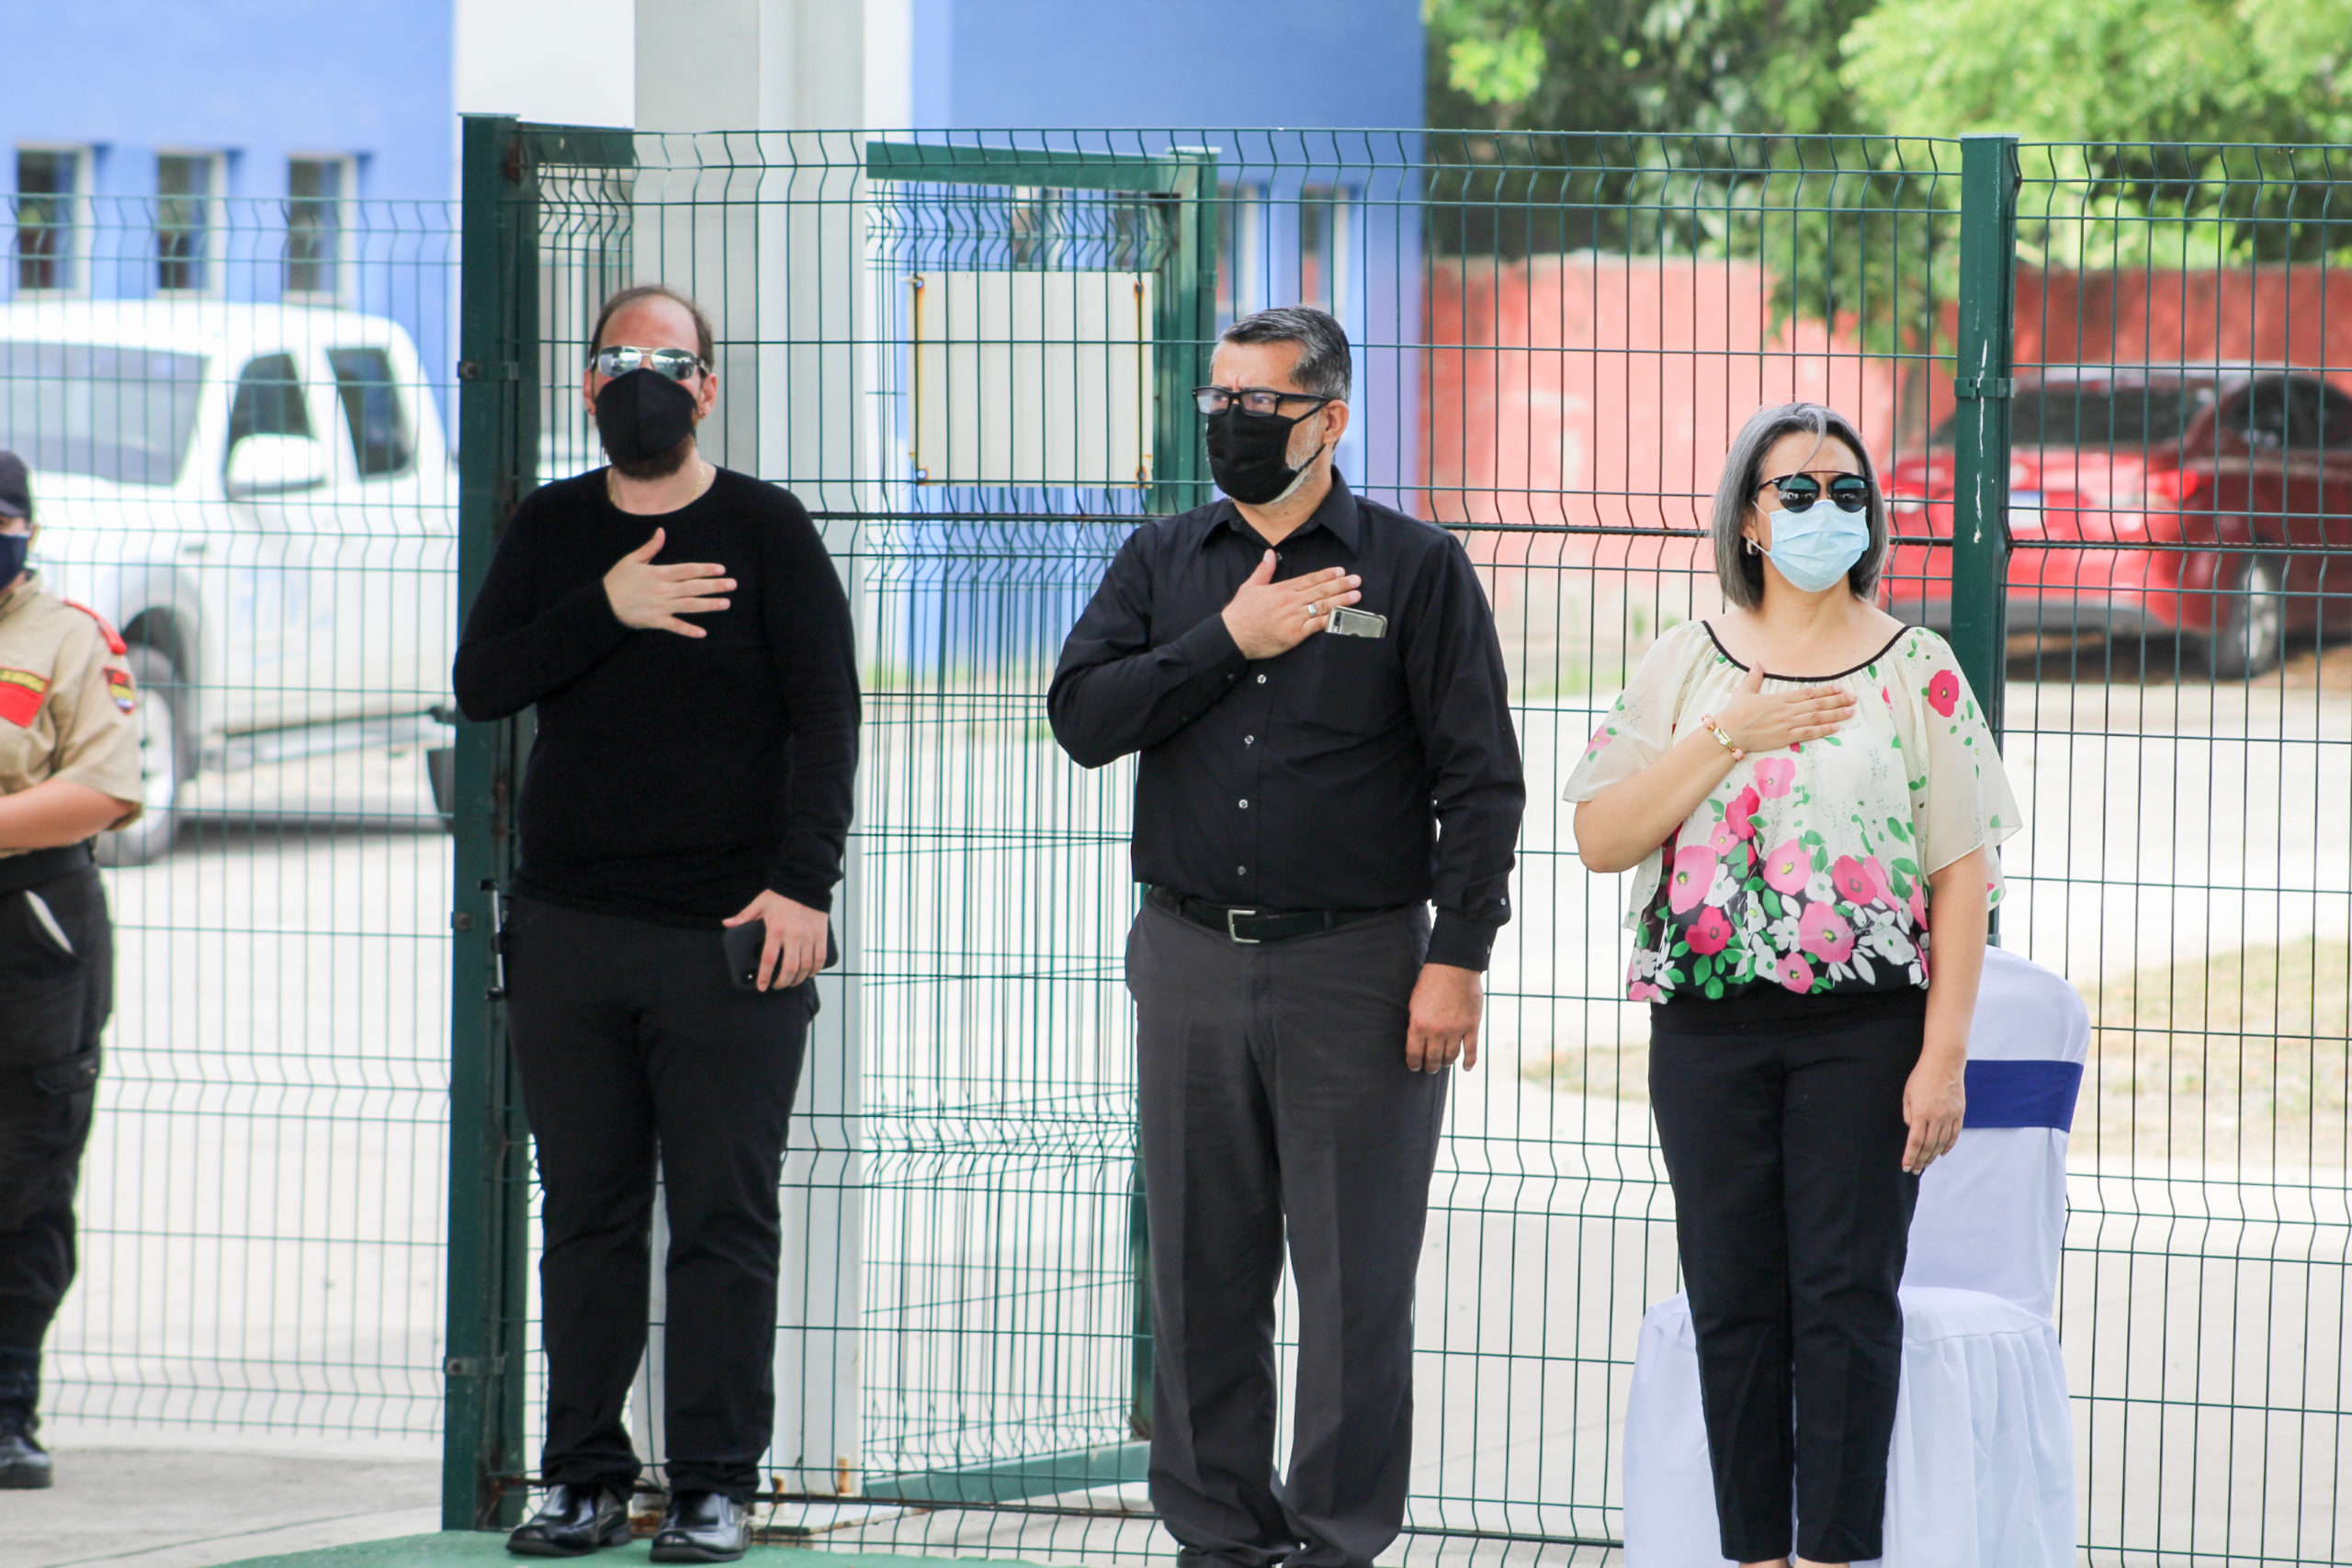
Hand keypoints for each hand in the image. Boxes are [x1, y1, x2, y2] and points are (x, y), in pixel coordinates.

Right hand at [604, 527, 733, 637]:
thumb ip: (650, 548)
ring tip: (726, 603)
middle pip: (693, 587)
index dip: (705, 569)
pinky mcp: (656, 621)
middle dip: (714, 586)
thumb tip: (661, 531)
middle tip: (733, 585)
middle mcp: (663, 590)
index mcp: (658, 573)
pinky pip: (675, 626)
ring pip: (689, 605)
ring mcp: (661, 607)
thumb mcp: (631, 560)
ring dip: (709, 605)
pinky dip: (688, 630)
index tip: (721, 569)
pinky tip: (703, 633)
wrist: (602, 604)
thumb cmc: (617, 581)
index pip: (687, 570)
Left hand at [723, 890, 828, 990]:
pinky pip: (820, 958)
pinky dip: (814, 970)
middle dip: (783, 982)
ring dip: (798, 979)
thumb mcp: (760, 903)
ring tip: (792, 982)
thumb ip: (744, 916)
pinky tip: (808, 974)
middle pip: (789, 968)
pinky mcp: (821, 935)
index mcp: (776, 929)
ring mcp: (809, 936)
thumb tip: (727, 924)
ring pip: (805, 966)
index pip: (769, 959)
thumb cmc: (782, 895)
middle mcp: (794, 935)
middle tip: (777, 985)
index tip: (762, 986)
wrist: (806, 882)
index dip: (765, 976)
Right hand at [1220, 551, 1360, 659]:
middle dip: (1341, 585)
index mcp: (1282, 589)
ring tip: (1355, 596)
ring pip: (1322, 606)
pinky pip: (1317, 626)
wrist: (1233, 635)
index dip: (1327, 575)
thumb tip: (1268, 553)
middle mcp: (1291, 601)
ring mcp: (1294, 618)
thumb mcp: (1250, 586)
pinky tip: (1342, 616)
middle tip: (1356, 580)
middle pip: (1320, 591)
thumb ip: (1263, 570)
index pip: (1310, 579)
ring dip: (1341, 600)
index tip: (1340, 571)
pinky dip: (1330, 620)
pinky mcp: (1295, 634)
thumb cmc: (1241, 612)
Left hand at [1407, 963, 1482, 1072]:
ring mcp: (1456, 1030)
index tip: (1414, 1067)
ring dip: (1446, 1063)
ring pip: (1451, 1057)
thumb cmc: (1430, 982)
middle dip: (1430, 1066)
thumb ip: (1416, 1024)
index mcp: (1419, 1025)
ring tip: (1443, 1063)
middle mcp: (1437, 1031)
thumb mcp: (1414, 1003)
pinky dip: (1469, 1062)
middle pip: (1433, 1059)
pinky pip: (1471, 1050)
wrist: (1454, 967)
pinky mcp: (1472, 1026)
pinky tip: (1465, 1068)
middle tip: (1429, 1068)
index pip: (1415, 1054)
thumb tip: (1417, 1041)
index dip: (1414, 1064)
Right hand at [1712, 664, 1856, 753]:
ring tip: (1850, 711)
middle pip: (1817, 704)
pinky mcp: (1785, 737)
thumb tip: (1757, 661)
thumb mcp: (1745, 691)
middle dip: (1837, 701)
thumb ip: (1754, 676)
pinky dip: (1823, 730)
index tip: (1839, 688)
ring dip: (1835, 714)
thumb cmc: (1735, 713)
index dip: (1826, 691)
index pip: (1808, 693)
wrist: (1729, 731)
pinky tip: (1836, 727)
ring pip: (1817, 717)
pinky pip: (1808, 733)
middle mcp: (1787, 710)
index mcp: (1780, 698)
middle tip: (1854, 699)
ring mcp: (1787, 724)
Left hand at [1901, 1043, 1966, 1172]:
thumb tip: (1912, 1130)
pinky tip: (1942, 1153)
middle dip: (1920, 1160)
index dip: (1910, 1156)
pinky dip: (1948, 1146)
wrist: (1945, 1062)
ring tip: (1926, 1164)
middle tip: (1915, 1170)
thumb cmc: (1921, 1076)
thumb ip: (1908, 1114)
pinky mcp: (1959, 1113)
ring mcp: (1950, 1116)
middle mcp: (1937, 1117)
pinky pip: (1954, 1134)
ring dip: (1933, 1156)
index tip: (1906, 1167)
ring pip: (1941, 1143)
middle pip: (1928, 1146)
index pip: (1915, 1142)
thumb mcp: (1907, 1094)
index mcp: (1921, 1113)